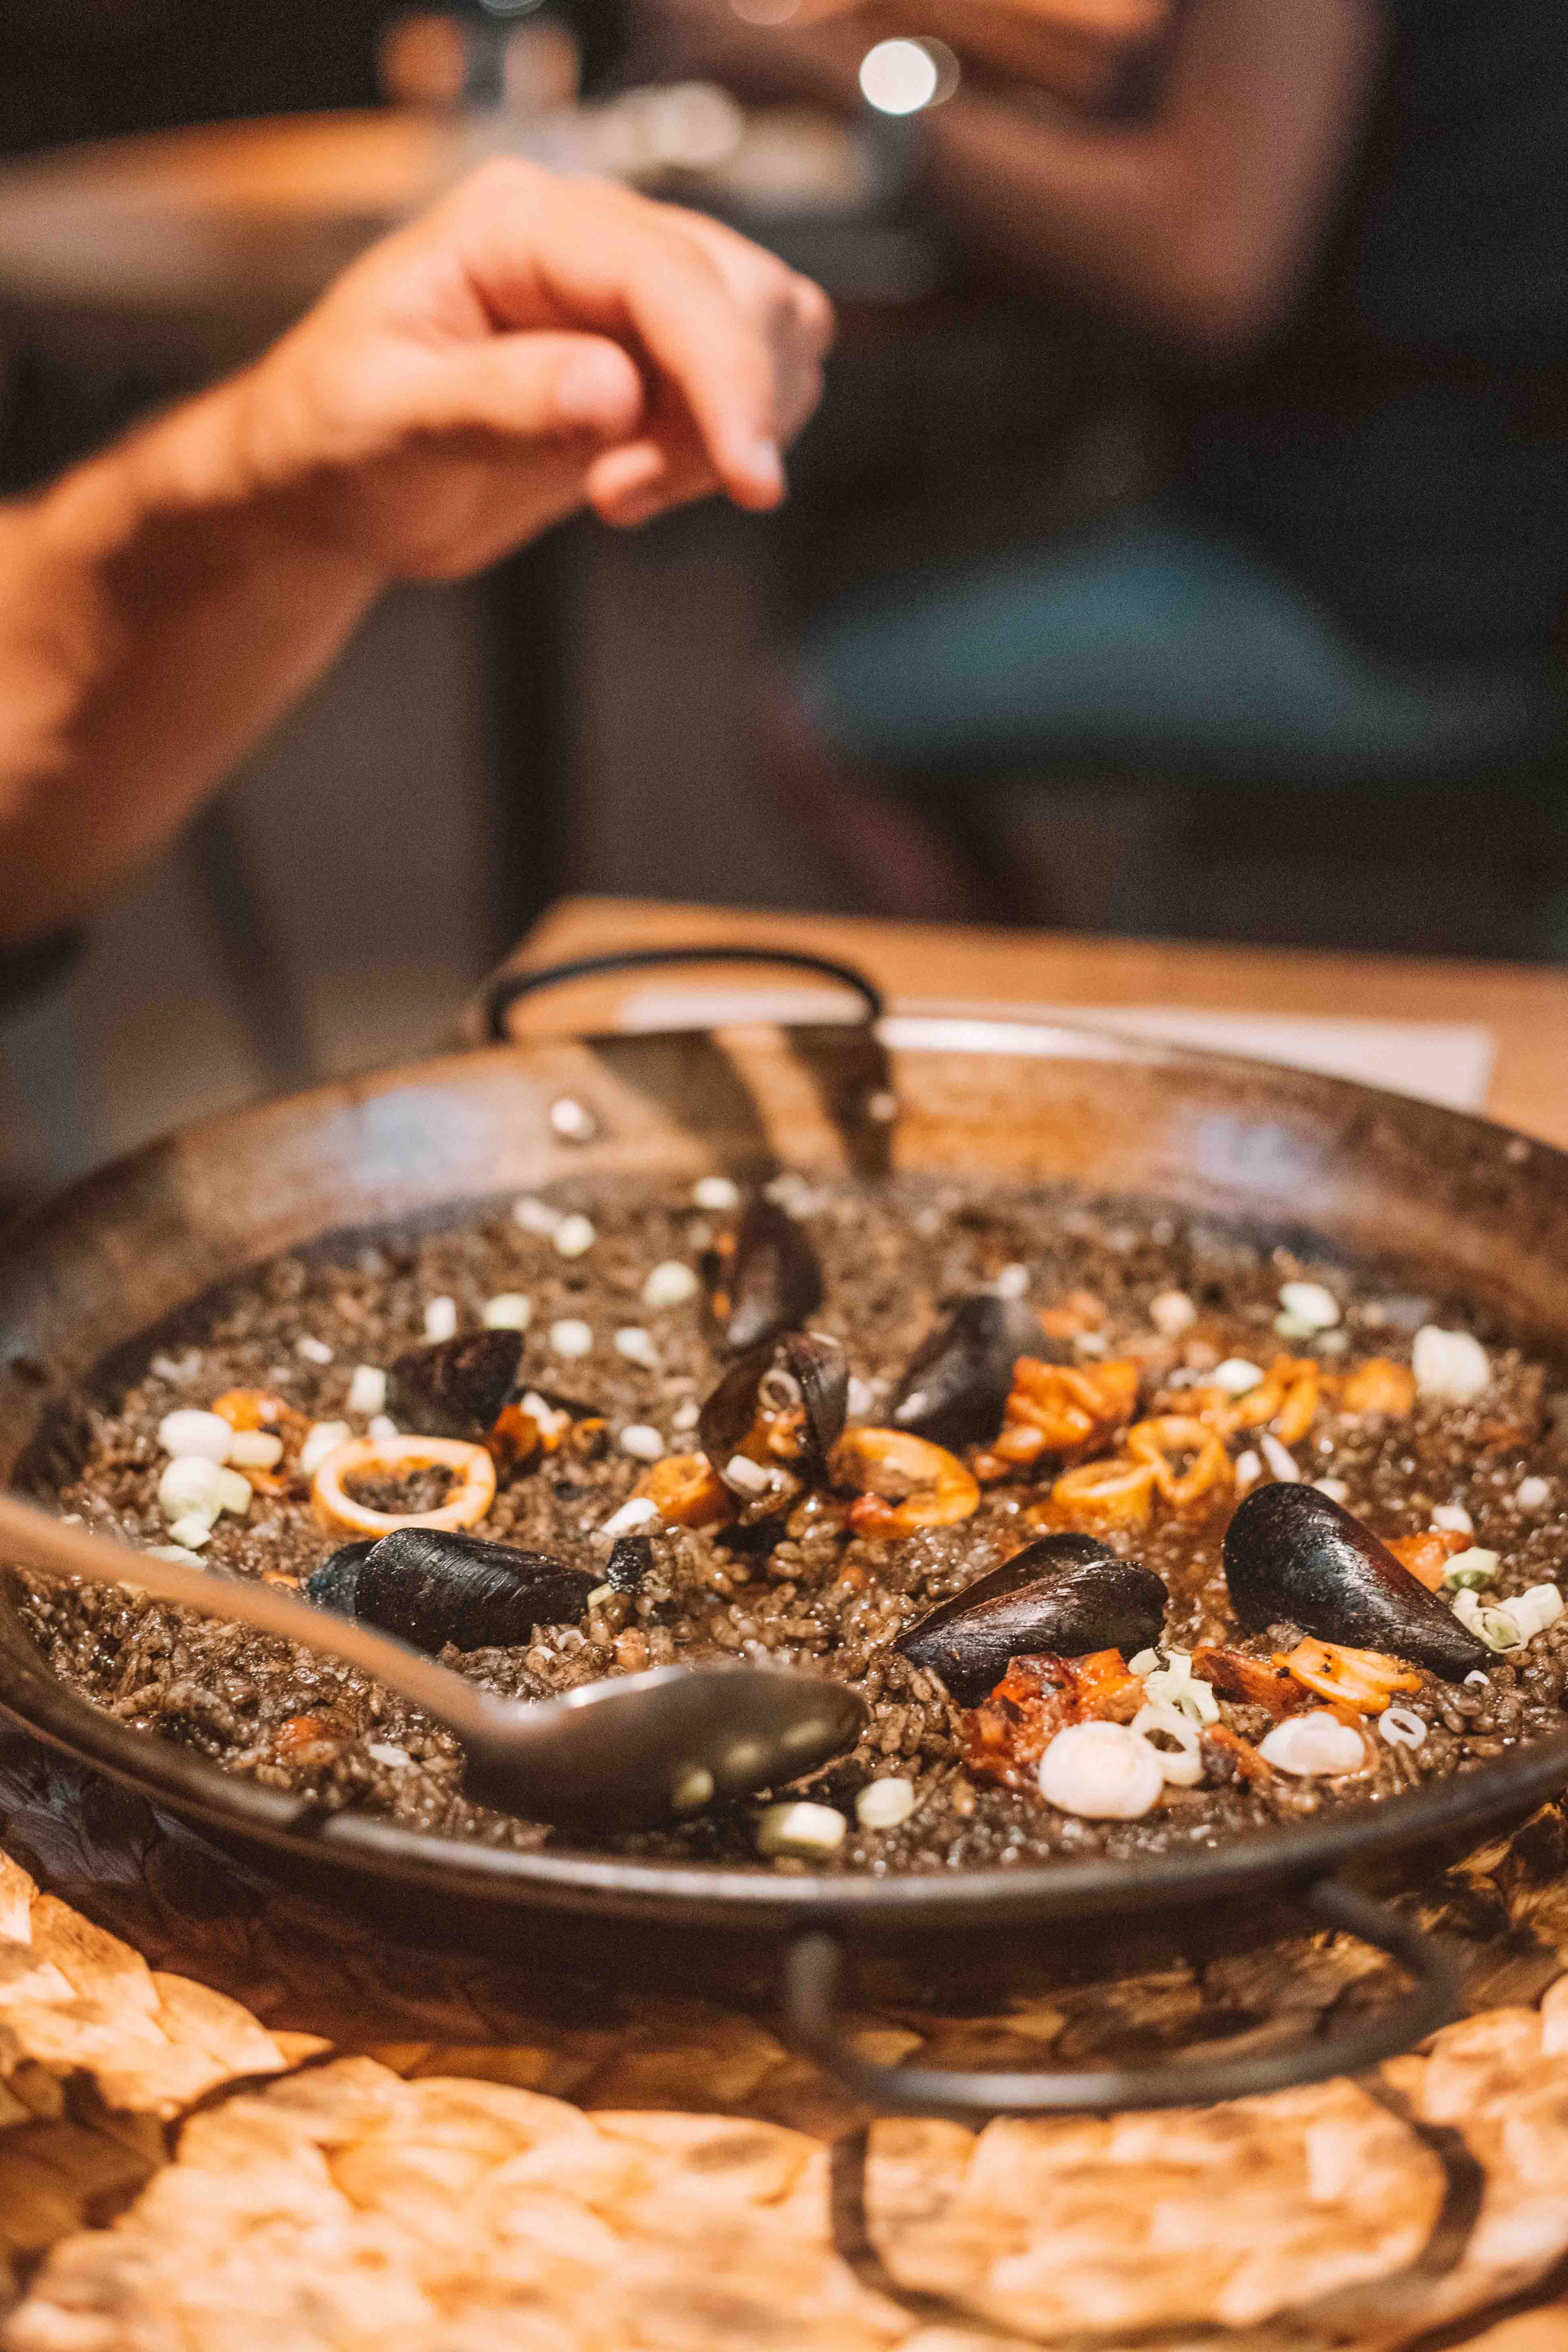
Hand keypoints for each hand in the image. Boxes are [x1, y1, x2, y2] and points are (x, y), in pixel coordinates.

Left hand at [229, 159, 834, 579]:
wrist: (328, 487)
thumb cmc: (330, 440)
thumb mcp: (386, 424)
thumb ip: (497, 403)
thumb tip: (614, 391)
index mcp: (516, 224)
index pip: (668, 275)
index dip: (726, 373)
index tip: (747, 475)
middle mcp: (586, 240)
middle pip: (743, 293)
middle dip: (722, 412)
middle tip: (617, 498)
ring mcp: (626, 298)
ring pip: (768, 333)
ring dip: (723, 433)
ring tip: (616, 493)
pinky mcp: (650, 361)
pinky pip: (746, 385)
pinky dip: (718, 448)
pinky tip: (633, 482)